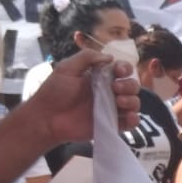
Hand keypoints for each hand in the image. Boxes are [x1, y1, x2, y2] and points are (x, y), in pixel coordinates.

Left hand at [23, 50, 141, 146]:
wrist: (46, 118)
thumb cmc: (54, 92)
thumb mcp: (67, 68)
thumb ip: (87, 57)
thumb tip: (110, 58)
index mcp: (100, 78)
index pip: (121, 70)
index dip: (125, 68)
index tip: (118, 71)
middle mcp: (108, 92)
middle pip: (131, 86)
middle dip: (129, 85)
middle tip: (115, 88)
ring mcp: (110, 109)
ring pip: (134, 103)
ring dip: (132, 100)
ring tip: (119, 102)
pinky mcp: (110, 125)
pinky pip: (130, 123)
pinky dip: (135, 119)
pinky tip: (129, 116)